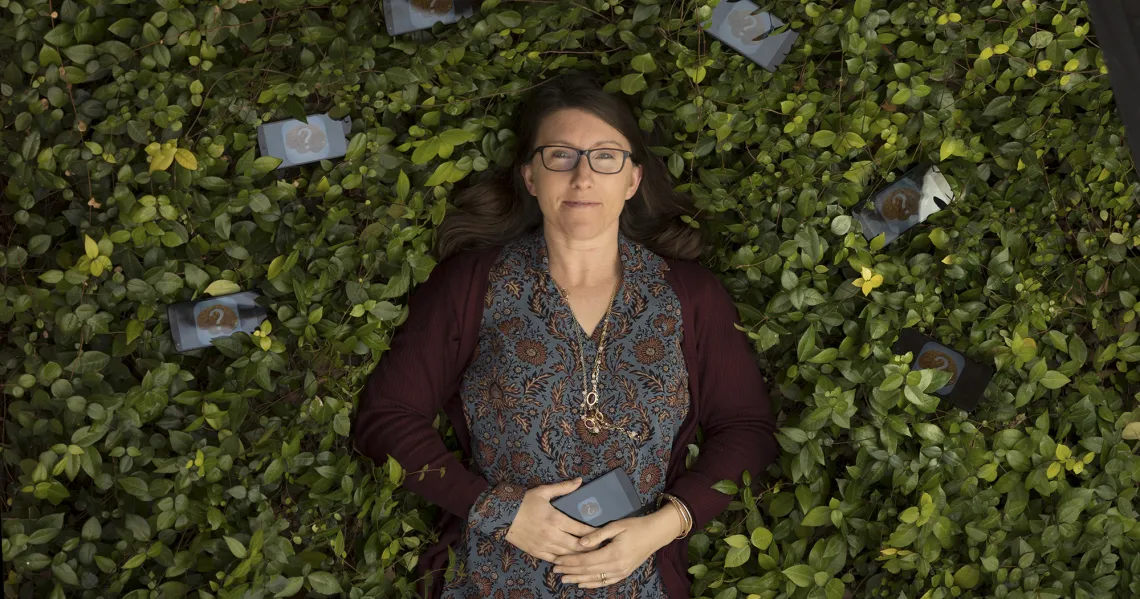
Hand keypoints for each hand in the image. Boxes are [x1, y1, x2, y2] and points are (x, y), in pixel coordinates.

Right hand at [504, 478, 598, 562]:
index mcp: (555, 519)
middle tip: (602, 548)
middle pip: (577, 546)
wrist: (501, 515)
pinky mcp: (537, 552)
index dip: (594, 533)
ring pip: (567, 555)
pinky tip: (573, 561)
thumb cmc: (524, 502)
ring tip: (592, 556)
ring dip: (580, 556)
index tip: (604, 534)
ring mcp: (544, 545)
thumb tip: (580, 481)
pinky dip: (565, 561)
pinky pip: (555, 560)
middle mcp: (552, 534)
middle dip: (591, 548)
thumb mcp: (543, 491)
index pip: (580, 529)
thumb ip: (563, 488)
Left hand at [551, 506, 682, 587]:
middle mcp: (616, 566)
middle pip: (588, 571)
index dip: (570, 561)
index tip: (557, 560)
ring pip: (595, 578)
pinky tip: (582, 584)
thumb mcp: (617, 526)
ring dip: (578, 579)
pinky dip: (592, 584)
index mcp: (613, 553)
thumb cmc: (636, 526)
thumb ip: (597, 535)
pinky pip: (605, 582)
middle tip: (555, 570)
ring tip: (564, 579)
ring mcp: (620, 572)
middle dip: (570, 571)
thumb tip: (580, 542)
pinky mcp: (623, 574)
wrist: (655, 534)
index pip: (585, 560)